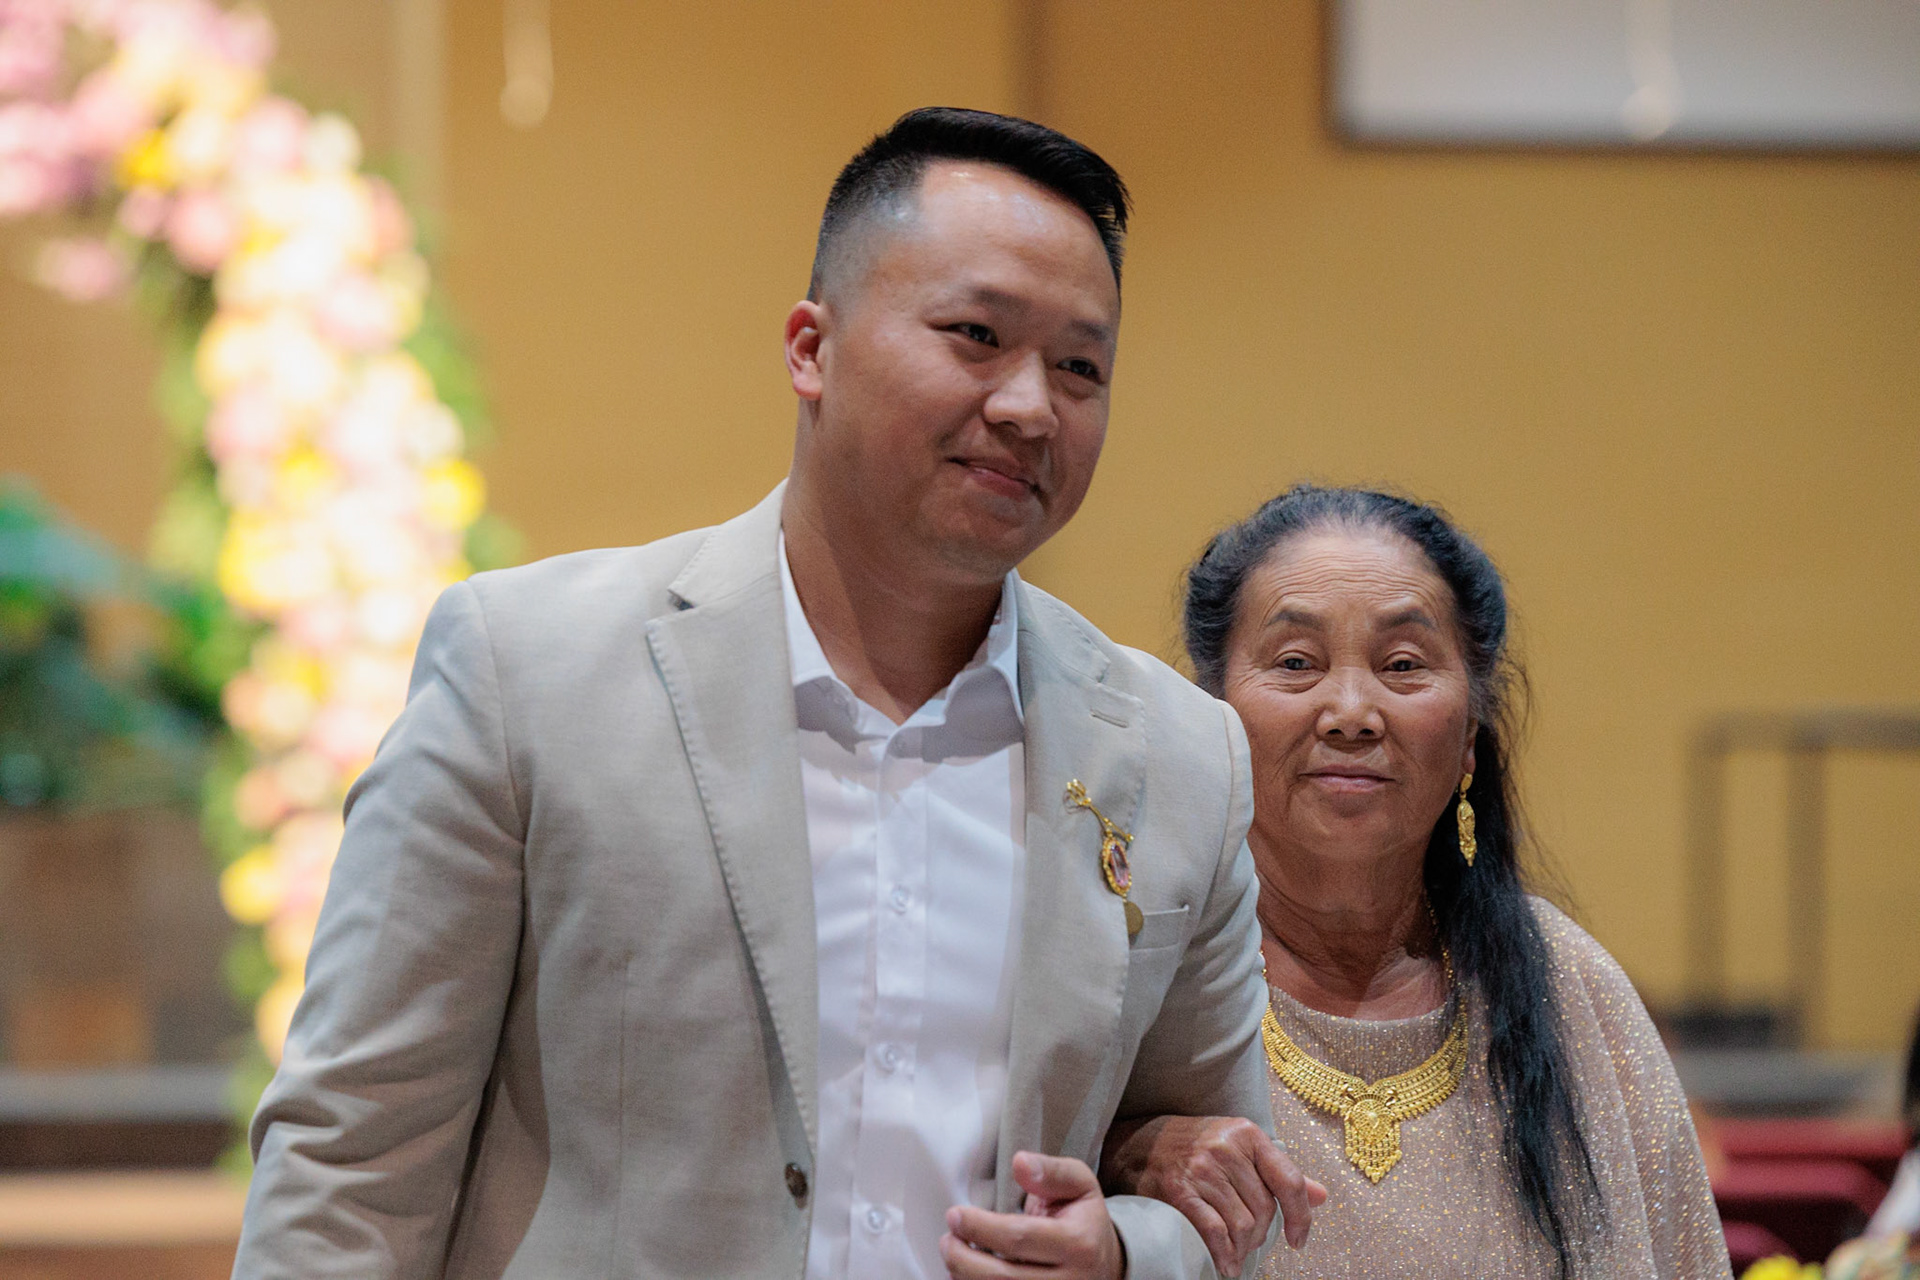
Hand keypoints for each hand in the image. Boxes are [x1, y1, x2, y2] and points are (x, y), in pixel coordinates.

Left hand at [941, 1151, 1125, 1278]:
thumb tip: (1020, 1163)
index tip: (955, 1215)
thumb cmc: (1084, 1219)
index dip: (980, 1227)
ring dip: (965, 1278)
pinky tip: (967, 1276)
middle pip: (1003, 1278)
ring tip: (953, 1256)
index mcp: (1079, 1244)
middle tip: (947, 1240)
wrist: (1106, 1263)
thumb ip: (1051, 1171)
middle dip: (963, 1259)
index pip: (1019, 1238)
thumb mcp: (1080, 1184)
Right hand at [1102, 1115, 1325, 1276]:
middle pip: (1264, 1209)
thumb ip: (1278, 1170)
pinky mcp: (1180, 1191)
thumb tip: (1321, 1196)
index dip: (1300, 1217)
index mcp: (1246, 1134)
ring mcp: (1202, 1169)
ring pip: (1243, 1225)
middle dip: (1261, 1236)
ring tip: (1236, 1254)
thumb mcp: (1237, 1146)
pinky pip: (1215, 1232)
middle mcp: (1226, 1148)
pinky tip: (1225, 1265)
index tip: (1298, 1240)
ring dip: (1243, 1249)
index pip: (1288, 1181)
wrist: (1134, 1143)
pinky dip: (1224, 1255)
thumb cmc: (1192, 1146)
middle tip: (1248, 1244)